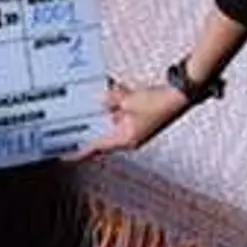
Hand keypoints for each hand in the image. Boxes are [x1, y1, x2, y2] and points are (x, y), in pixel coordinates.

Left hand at [65, 81, 189, 161]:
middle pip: (103, 132)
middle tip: (75, 119)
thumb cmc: (160, 103)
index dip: (79, 152)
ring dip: (109, 108)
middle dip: (93, 122)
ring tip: (104, 97)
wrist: (182, 95)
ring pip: (113, 119)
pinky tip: (118, 90)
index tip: (64, 156)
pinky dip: (120, 102)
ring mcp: (137, 128)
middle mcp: (130, 137)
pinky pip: (124, 112)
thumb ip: (111, 101)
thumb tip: (101, 100)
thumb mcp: (129, 101)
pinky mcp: (142, 119)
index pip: (96, 148)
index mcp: (126, 139)